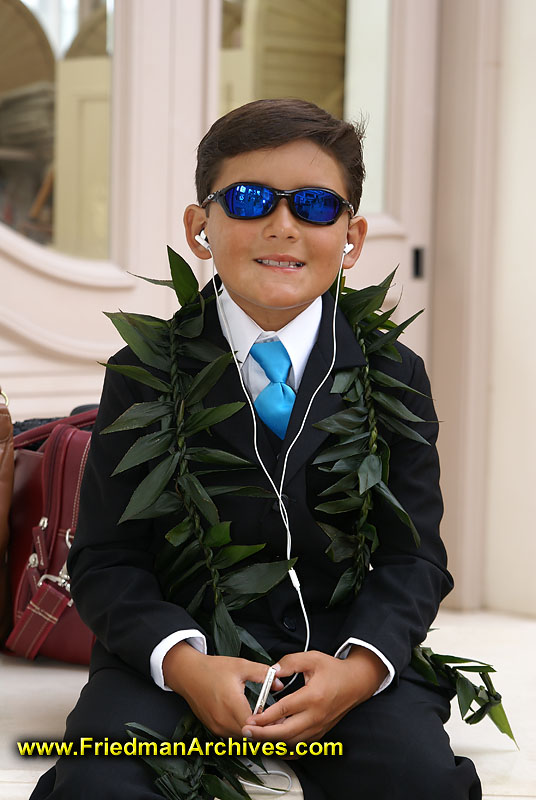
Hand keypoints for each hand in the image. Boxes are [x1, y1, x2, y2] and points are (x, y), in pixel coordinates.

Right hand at [162, 642, 283, 737]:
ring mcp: (217, 727)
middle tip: (276, 719)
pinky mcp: (213, 728)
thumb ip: (263, 674)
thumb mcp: (241, 665)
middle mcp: (223, 720)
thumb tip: (280, 683)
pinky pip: (232, 735)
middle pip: (250, 736)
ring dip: (253, 731)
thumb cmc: (212, 669)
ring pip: (242, 738)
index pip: (256, 727)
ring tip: (264, 719)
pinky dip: (243, 730)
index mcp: (232, 705)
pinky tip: (249, 719)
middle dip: (264, 729)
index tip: (279, 717)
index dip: (270, 724)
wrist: (188, 673)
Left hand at [241, 647, 387, 747]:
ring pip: (292, 743)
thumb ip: (290, 662)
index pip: (284, 710)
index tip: (251, 718)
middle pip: (286, 732)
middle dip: (263, 734)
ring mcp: (319, 727)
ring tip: (256, 736)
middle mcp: (316, 716)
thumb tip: (272, 671)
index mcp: (313, 696)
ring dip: (273, 742)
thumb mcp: (312, 658)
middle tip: (247, 731)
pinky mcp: (320, 733)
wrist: (356, 683)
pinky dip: (286, 747)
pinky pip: (301, 746)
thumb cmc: (334, 670)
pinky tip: (274, 744)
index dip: (265, 716)